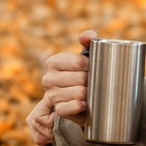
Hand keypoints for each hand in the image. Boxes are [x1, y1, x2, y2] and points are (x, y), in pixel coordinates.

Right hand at [27, 30, 96, 145]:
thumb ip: (88, 41)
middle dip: (92, 81)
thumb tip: (86, 36)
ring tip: (92, 93)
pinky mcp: (58, 109)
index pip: (78, 62)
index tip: (97, 69)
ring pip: (78, 93)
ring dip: (89, 94)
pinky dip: (79, 106)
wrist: (85, 98)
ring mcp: (52, 95)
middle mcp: (48, 78)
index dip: (92, 66)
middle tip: (97, 83)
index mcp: (53, 62)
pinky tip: (85, 104)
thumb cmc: (85, 73)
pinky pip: (69, 108)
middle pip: (80, 78)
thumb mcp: (87, 56)